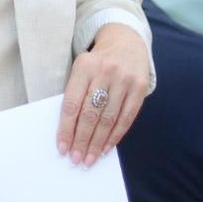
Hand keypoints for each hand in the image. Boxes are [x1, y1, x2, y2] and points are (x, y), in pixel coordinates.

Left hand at [57, 24, 149, 167]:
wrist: (126, 42)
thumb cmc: (97, 62)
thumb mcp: (82, 69)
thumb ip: (76, 94)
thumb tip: (69, 132)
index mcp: (84, 66)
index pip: (72, 104)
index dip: (66, 129)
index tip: (62, 148)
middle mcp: (105, 72)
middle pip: (90, 114)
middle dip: (81, 140)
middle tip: (76, 159)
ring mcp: (125, 80)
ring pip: (108, 119)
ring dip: (97, 143)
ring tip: (89, 159)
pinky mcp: (140, 87)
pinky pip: (126, 118)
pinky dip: (115, 136)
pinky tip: (106, 148)